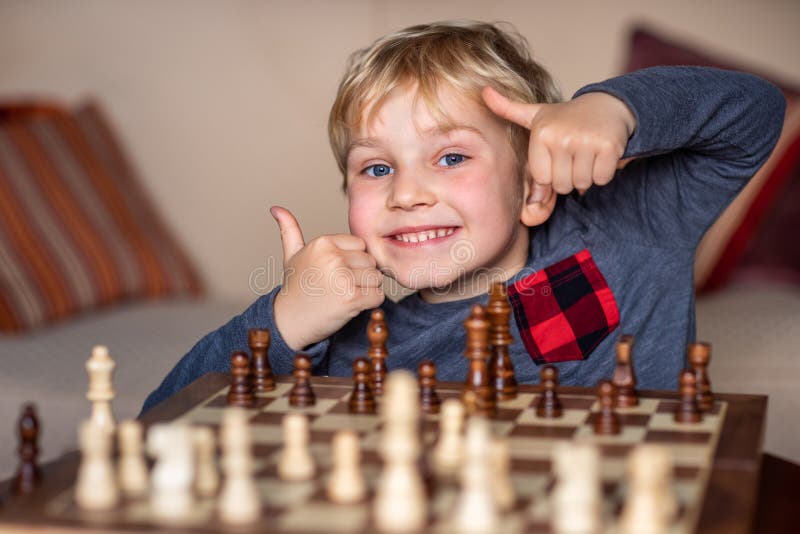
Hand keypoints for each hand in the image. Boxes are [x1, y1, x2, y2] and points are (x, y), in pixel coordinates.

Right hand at [270, 206, 383, 349]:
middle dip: (361, 276)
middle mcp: (332, 257)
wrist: (288, 322)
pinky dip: (369, 304)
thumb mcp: (292, 255)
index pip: (360, 245)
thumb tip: (276, 208)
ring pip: (376, 278)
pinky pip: (378, 296)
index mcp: (323, 243)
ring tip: (344, 296)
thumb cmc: (295, 288)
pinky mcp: (351, 298)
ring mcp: (341, 278)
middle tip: (339, 287)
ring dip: (366, 290)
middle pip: (370, 261)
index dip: (352, 261)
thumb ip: (290, 230)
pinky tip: (350, 306)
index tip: (335, 273)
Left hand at [482, 87, 635, 195]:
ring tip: (587, 153)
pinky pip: (602, 179)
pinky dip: (604, 173)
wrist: (608, 105)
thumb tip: (484, 92)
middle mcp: (562, 137)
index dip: (552, 173)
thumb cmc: (566, 117)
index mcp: (541, 133)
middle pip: (562, 185)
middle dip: (570, 176)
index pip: (542, 180)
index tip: (558, 154)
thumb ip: (507, 109)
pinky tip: (602, 154)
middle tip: (575, 154)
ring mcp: (587, 142)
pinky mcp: (609, 147)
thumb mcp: (535, 113)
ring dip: (587, 175)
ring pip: (582, 184)